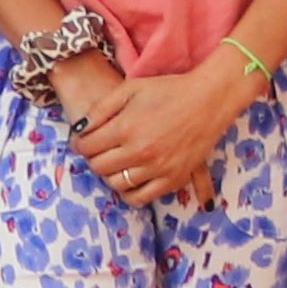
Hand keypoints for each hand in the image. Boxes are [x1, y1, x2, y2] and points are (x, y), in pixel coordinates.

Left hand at [73, 47, 261, 206]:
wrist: (208, 99)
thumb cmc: (168, 90)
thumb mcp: (130, 89)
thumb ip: (100, 109)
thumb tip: (78, 130)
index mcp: (126, 128)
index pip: (86, 147)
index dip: (80, 143)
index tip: (84, 141)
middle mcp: (140, 152)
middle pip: (98, 167)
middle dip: (93, 157)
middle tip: (99, 149)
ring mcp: (157, 169)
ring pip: (115, 184)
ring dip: (110, 173)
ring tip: (116, 161)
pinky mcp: (173, 180)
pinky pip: (140, 198)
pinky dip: (129, 192)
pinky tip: (129, 179)